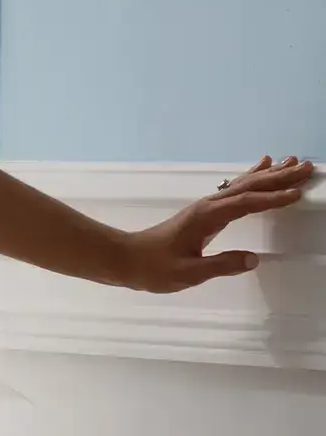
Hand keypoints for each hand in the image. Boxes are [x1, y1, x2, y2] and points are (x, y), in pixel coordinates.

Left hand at [114, 154, 315, 292]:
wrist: (128, 259)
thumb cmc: (154, 268)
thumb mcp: (188, 273)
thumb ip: (220, 265)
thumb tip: (252, 259)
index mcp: (207, 217)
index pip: (246, 203)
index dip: (272, 199)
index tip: (297, 193)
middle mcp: (209, 205)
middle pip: (249, 186)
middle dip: (279, 177)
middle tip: (307, 167)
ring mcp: (207, 205)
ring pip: (244, 184)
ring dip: (270, 174)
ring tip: (294, 162)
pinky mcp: (205, 210)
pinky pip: (235, 188)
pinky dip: (252, 177)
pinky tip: (262, 167)